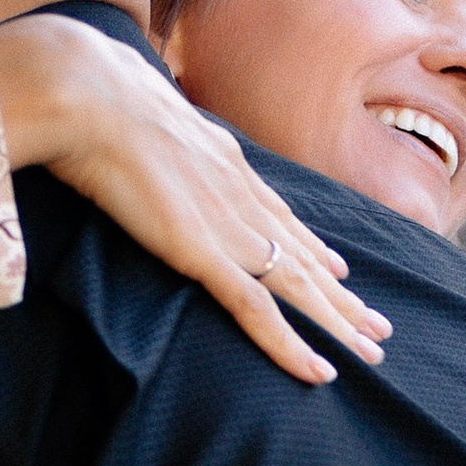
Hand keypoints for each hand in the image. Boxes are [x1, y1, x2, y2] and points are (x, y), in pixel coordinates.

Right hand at [0, 15, 389, 387]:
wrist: (87, 93)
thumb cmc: (94, 95)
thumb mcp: (137, 110)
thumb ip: (152, 132)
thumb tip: (136, 127)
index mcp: (224, 160)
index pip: (278, 213)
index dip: (311, 246)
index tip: (339, 268)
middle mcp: (239, 193)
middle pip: (302, 254)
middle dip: (343, 293)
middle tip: (378, 324)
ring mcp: (226, 225)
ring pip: (297, 286)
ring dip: (337, 322)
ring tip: (372, 349)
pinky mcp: (203, 254)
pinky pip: (257, 310)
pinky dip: (290, 345)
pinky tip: (319, 372)